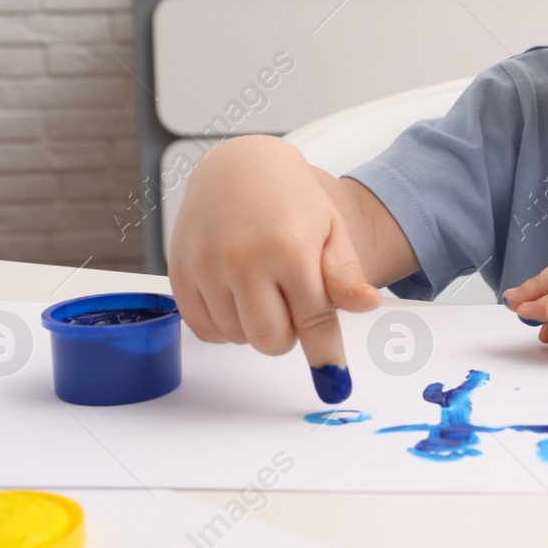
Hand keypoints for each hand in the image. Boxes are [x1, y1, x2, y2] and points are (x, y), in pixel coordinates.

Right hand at [169, 136, 380, 375]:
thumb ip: (345, 274)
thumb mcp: (330, 229)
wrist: (240, 165)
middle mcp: (243, 259)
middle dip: (289, 335)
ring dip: (255, 327)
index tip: (334, 381)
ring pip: (237, 337)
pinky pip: (204, 329)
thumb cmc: (292, 199)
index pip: (313, 321)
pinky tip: (237, 297)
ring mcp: (207, 265)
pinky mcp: (180, 271)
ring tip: (264, 289)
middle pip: (271, 339)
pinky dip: (225, 326)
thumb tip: (367, 305)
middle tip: (293, 306)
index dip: (325, 354)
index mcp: (289, 249)